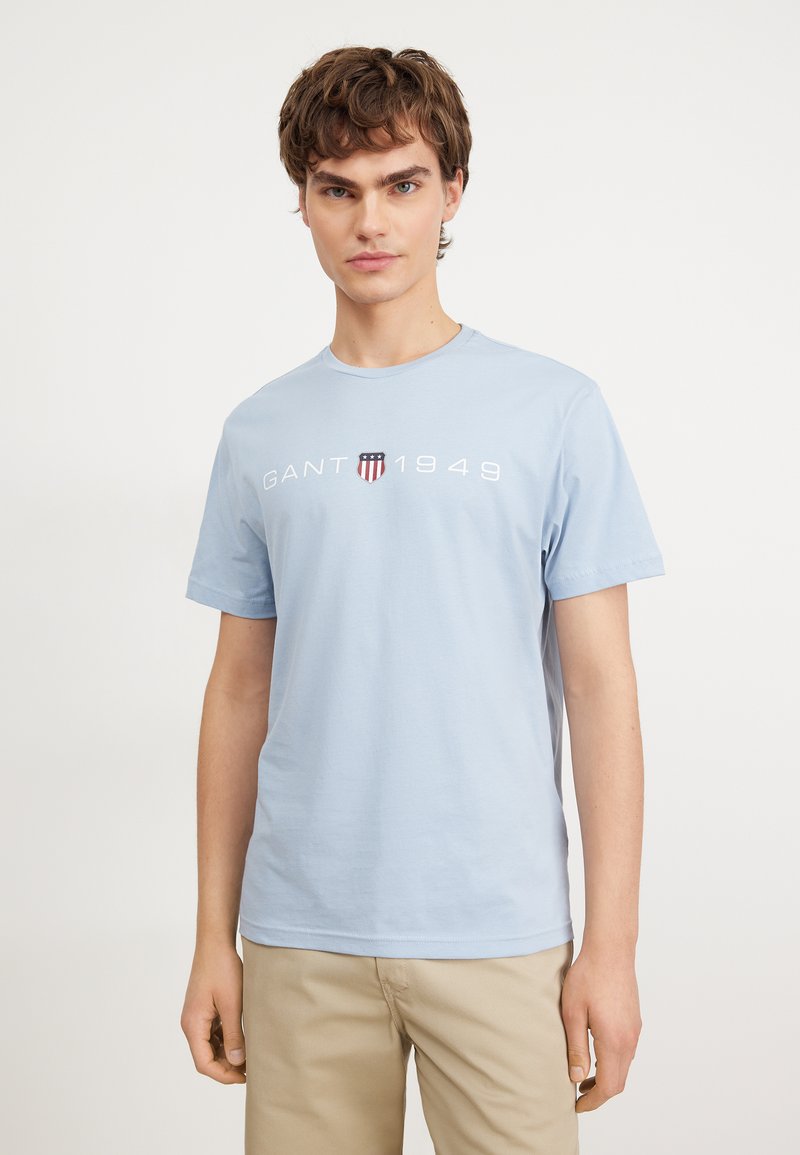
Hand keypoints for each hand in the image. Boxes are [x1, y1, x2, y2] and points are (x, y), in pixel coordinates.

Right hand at [180, 940, 246, 1083]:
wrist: (215, 943)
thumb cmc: (222, 970)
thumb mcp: (232, 1004)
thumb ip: (234, 1035)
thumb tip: (237, 1063)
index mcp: (193, 1025)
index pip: (204, 1063)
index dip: (224, 1075)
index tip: (245, 1077)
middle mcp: (191, 1024)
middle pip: (205, 1057)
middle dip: (226, 1067)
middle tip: (251, 1070)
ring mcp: (197, 1016)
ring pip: (210, 1046)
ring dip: (227, 1054)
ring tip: (250, 1057)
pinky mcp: (204, 1010)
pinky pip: (213, 1033)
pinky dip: (226, 1041)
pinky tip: (243, 1039)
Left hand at [560, 944, 641, 1111]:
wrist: (611, 949)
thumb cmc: (588, 976)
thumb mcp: (573, 1013)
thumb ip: (576, 1048)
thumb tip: (577, 1079)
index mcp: (614, 1041)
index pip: (609, 1086)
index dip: (593, 1101)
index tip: (576, 1105)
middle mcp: (630, 1039)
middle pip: (619, 1081)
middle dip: (600, 1093)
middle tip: (578, 1096)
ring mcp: (635, 1029)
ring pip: (624, 1066)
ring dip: (606, 1077)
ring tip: (583, 1076)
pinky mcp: (634, 1020)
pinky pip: (626, 1051)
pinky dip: (612, 1062)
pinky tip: (595, 1053)